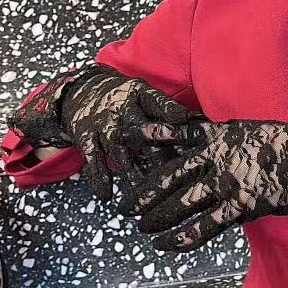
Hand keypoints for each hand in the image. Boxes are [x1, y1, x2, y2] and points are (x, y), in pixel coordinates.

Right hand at [7, 64, 200, 203]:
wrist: (81, 90)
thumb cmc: (125, 99)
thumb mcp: (145, 95)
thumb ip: (170, 111)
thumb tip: (205, 127)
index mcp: (140, 95)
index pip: (158, 103)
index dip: (172, 113)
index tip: (188, 125)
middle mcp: (122, 109)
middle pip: (143, 133)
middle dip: (159, 155)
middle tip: (177, 176)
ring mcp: (103, 125)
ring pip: (120, 151)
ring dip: (132, 174)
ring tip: (145, 197)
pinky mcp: (86, 138)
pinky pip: (93, 160)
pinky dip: (98, 178)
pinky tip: (105, 196)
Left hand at [125, 114, 287, 254]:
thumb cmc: (278, 145)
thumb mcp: (243, 130)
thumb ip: (216, 138)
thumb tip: (192, 140)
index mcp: (215, 136)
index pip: (174, 136)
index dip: (149, 141)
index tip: (125, 145)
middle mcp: (216, 157)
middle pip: (169, 177)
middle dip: (144, 194)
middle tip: (125, 208)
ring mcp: (227, 182)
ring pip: (182, 204)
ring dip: (159, 219)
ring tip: (144, 230)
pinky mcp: (240, 206)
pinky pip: (205, 226)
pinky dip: (183, 238)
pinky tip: (168, 246)